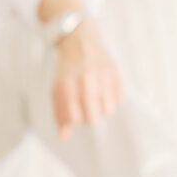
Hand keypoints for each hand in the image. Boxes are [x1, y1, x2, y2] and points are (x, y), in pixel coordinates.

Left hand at [51, 18, 122, 138]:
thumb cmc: (67, 69)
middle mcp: (84, 81)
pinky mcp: (115, 72)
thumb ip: (59, 113)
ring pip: (107, 111)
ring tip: (96, 96)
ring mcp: (101, 76)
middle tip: (87, 107)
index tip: (76, 112)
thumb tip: (64, 137)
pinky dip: (112, 99)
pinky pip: (119, 100)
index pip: (75, 119)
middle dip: (90, 117)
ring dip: (102, 108)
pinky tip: (105, 89)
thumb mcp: (57, 88)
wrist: (79, 39)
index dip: (76, 120)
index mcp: (66, 86)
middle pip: (93, 118)